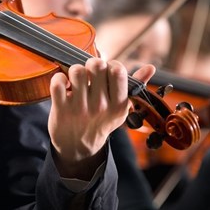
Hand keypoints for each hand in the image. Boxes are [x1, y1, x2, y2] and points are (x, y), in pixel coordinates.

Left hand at [48, 58, 153, 177]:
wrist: (78, 146)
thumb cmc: (100, 121)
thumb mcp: (120, 108)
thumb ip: (134, 87)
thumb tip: (151, 68)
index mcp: (118, 105)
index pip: (118, 71)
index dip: (111, 64)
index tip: (107, 71)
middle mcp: (100, 107)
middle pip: (96, 65)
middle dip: (92, 63)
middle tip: (90, 73)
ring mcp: (80, 109)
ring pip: (77, 71)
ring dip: (75, 70)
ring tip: (76, 79)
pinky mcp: (61, 109)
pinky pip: (57, 82)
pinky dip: (58, 78)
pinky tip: (64, 84)